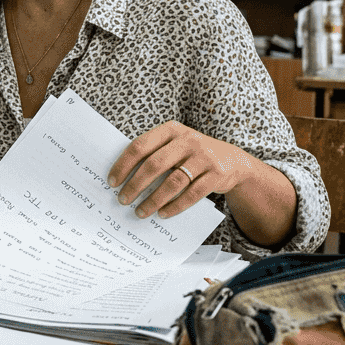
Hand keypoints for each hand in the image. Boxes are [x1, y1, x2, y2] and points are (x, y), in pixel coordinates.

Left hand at [107, 121, 256, 220]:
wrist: (232, 160)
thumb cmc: (192, 155)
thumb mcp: (175, 145)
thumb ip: (154, 153)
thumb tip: (123, 177)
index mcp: (171, 130)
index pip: (140, 146)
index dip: (124, 165)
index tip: (112, 182)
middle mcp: (188, 140)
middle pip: (154, 164)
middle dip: (135, 185)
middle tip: (123, 200)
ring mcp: (204, 157)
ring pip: (173, 181)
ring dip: (154, 199)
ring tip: (140, 212)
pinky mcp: (216, 174)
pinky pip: (192, 193)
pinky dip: (175, 206)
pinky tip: (163, 214)